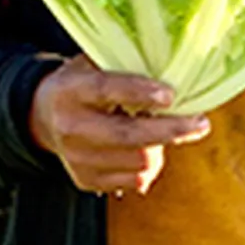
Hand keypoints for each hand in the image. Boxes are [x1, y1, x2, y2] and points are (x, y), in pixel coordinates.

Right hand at [29, 55, 210, 195]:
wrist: (44, 117)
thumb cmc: (80, 84)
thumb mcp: (91, 63)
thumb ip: (122, 63)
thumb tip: (169, 63)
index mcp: (71, 91)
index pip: (106, 90)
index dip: (139, 92)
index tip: (171, 94)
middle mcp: (71, 127)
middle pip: (129, 135)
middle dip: (171, 130)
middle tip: (201, 123)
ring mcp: (77, 158)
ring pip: (138, 162)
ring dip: (162, 148)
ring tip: (166, 131)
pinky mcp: (85, 180)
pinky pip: (134, 181)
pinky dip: (149, 166)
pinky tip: (148, 149)